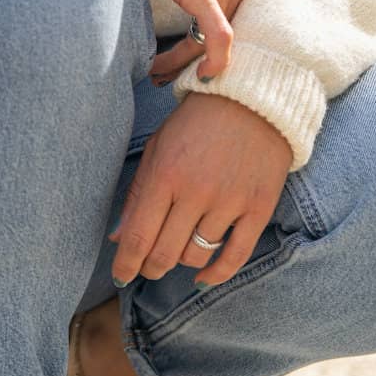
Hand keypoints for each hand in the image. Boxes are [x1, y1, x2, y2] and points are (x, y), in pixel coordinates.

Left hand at [110, 92, 292, 287]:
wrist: (252, 99)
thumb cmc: (197, 122)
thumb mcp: (159, 146)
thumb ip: (137, 192)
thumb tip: (118, 238)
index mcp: (166, 172)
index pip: (139, 235)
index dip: (126, 263)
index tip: (120, 276)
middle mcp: (196, 191)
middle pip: (166, 252)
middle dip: (151, 266)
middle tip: (147, 266)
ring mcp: (230, 201)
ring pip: (197, 255)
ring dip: (182, 261)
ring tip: (178, 250)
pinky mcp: (258, 208)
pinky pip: (235, 257)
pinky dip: (217, 274)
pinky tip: (204, 276)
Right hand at [143, 0, 256, 80]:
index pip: (236, 15)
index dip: (214, 40)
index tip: (193, 54)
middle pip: (225, 30)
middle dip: (197, 56)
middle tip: (170, 71)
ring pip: (212, 36)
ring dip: (184, 59)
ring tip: (158, 70)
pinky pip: (215, 34)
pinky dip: (211, 58)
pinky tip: (201, 75)